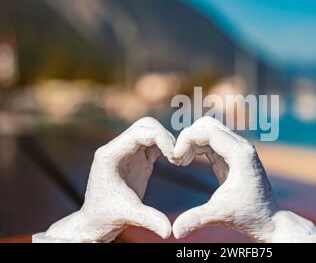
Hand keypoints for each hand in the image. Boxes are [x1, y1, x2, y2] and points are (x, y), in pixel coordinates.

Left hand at [33, 117, 173, 242]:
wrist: (96, 221)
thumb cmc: (105, 216)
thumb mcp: (128, 216)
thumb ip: (149, 219)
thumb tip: (168, 231)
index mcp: (110, 155)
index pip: (139, 132)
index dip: (161, 138)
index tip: (174, 156)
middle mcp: (117, 148)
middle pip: (145, 125)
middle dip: (165, 136)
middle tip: (177, 157)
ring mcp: (126, 152)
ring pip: (150, 130)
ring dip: (167, 140)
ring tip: (177, 160)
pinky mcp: (136, 158)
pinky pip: (154, 142)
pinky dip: (166, 147)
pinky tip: (175, 160)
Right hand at [172, 116, 315, 242]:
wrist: (269, 220)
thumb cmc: (249, 216)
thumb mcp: (221, 215)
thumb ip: (197, 219)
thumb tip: (175, 232)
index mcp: (240, 154)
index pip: (208, 131)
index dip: (187, 139)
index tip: (175, 158)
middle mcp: (241, 146)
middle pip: (208, 125)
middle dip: (188, 137)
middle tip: (177, 159)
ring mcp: (238, 149)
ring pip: (209, 130)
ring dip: (191, 141)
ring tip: (180, 161)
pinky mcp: (233, 156)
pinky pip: (211, 142)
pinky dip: (196, 147)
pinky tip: (187, 161)